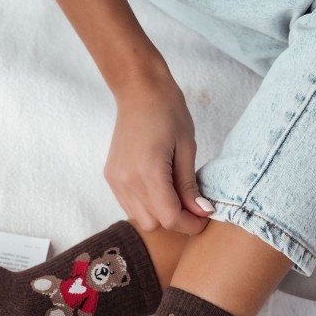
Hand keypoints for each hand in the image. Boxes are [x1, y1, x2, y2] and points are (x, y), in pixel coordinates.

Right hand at [105, 71, 213, 235]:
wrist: (139, 91)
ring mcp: (116, 181)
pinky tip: (158, 188)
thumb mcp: (187, 148)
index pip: (170, 217)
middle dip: (175, 221)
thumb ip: (190, 185)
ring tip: (174, 194)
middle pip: (154, 224)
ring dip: (159, 215)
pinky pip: (129, 206)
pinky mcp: (111, 178)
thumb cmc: (168, 111)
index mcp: (149, 172)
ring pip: (140, 218)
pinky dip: (146, 205)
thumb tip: (201, 212)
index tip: (204, 218)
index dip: (190, 224)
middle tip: (191, 204)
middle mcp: (127, 181)